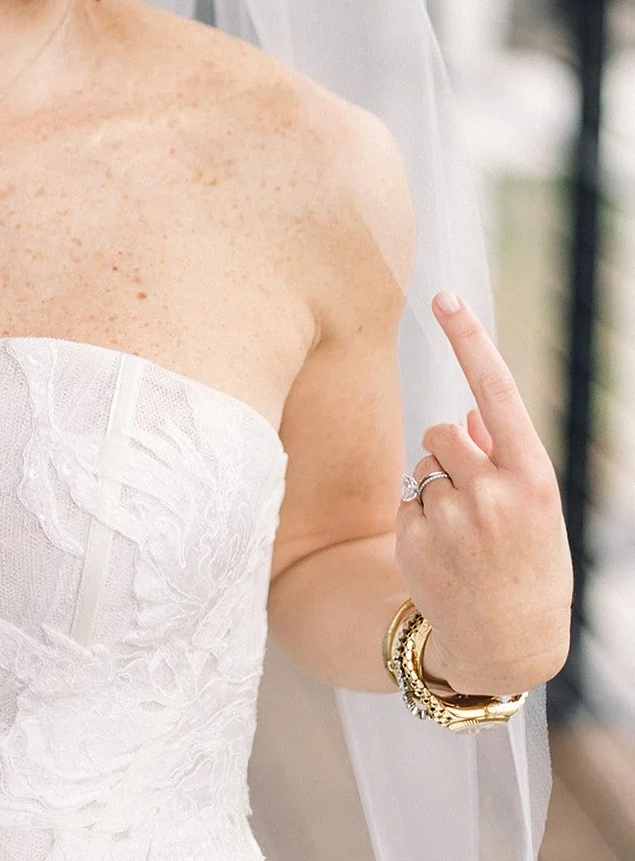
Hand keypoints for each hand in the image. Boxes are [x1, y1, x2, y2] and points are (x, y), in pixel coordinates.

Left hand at [392, 292, 572, 698]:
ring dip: (436, 487)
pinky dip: (418, 518)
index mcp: (533, 478)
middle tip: (476, 504)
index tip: (445, 296)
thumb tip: (470, 414)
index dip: (469, 340)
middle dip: (451, 454)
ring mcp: (452, 520)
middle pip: (443, 431)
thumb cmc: (527, 564)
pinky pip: (404, 498)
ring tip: (464, 535)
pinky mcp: (415, 540)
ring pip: (422, 465)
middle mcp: (494, 495)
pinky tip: (443, 554)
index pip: (496, 391)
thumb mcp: (536, 509)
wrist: (506, 645)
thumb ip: (505, 455)